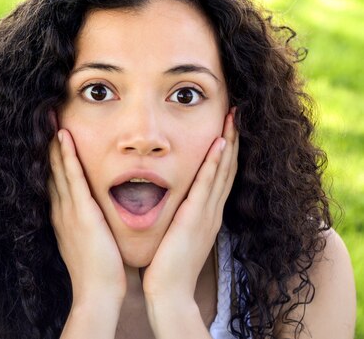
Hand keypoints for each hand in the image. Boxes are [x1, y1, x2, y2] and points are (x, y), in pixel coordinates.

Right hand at [48, 128, 126, 305]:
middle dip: (48, 142)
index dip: (52, 155)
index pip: (55, 178)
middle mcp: (60, 209)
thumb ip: (86, 225)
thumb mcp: (88, 242)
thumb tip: (91, 214)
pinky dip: (66, 156)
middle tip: (44, 116)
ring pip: (58, 167)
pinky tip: (64, 137)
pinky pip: (73, 178)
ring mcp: (68, 209)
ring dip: (54, 141)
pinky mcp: (81, 212)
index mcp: (63, 216)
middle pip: (51, 168)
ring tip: (50, 117)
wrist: (97, 293)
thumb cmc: (98, 270)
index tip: (51, 133)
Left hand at [142, 109, 238, 303]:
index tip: (226, 126)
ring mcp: (207, 214)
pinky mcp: (196, 218)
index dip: (224, 150)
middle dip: (232, 138)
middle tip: (236, 111)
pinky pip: (208, 185)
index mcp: (205, 214)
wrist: (169, 291)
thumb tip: (170, 200)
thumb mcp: (176, 234)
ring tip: (233, 116)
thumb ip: (178, 216)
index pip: (219, 175)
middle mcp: (211, 211)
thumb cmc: (167, 265)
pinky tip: (219, 144)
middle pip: (226, 167)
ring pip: (222, 170)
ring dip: (228, 142)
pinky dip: (215, 163)